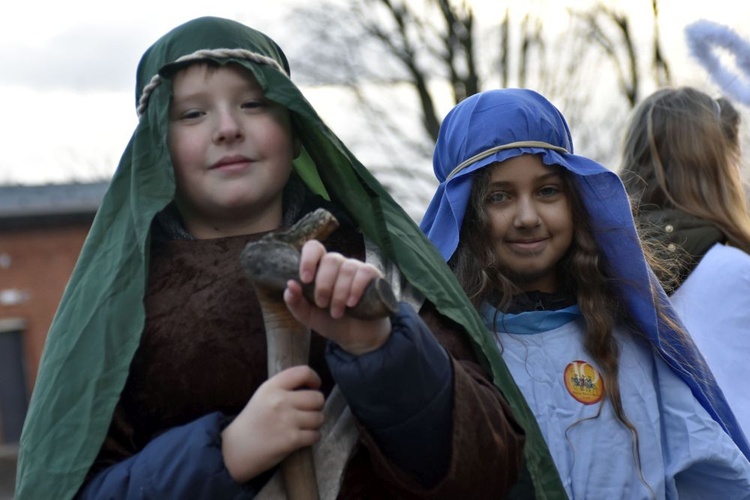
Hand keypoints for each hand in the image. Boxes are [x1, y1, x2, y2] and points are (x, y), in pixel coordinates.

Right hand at [221, 365, 323, 482]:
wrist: (234, 450)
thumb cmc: (252, 422)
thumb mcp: (263, 396)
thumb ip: (284, 389)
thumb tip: (312, 387)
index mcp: (272, 386)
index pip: (303, 372)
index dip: (314, 379)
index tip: (314, 387)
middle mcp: (280, 400)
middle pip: (317, 397)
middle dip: (317, 406)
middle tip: (309, 412)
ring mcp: (287, 420)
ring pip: (319, 417)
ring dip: (315, 423)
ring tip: (305, 426)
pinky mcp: (291, 440)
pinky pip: (315, 435)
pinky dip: (312, 437)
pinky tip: (303, 438)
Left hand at [283, 239, 391, 354]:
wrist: (357, 337)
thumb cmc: (331, 322)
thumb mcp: (308, 315)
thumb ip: (296, 302)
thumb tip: (290, 284)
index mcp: (320, 269)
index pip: (314, 248)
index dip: (308, 259)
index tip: (305, 279)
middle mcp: (339, 265)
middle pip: (330, 259)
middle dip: (324, 285)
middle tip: (322, 305)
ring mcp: (356, 269)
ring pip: (347, 269)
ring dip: (339, 293)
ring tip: (336, 313)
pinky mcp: (373, 276)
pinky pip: (364, 272)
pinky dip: (356, 288)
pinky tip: (351, 303)